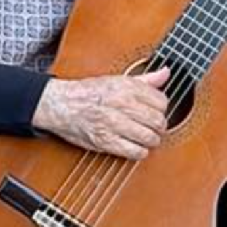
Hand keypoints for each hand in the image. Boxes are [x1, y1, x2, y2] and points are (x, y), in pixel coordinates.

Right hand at [32, 66, 169, 159]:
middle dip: (159, 127)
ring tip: (146, 138)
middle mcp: (122, 104)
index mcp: (127, 87)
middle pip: (158, 121)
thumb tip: (165, 74)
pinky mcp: (105, 141)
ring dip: (151, 141)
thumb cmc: (89, 92)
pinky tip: (135, 147)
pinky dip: (139, 152)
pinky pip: (134, 151)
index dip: (161, 109)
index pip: (161, 102)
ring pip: (149, 138)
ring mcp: (114, 123)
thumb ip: (145, 79)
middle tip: (154, 128)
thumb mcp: (118, 79)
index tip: (156, 111)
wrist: (61, 104)